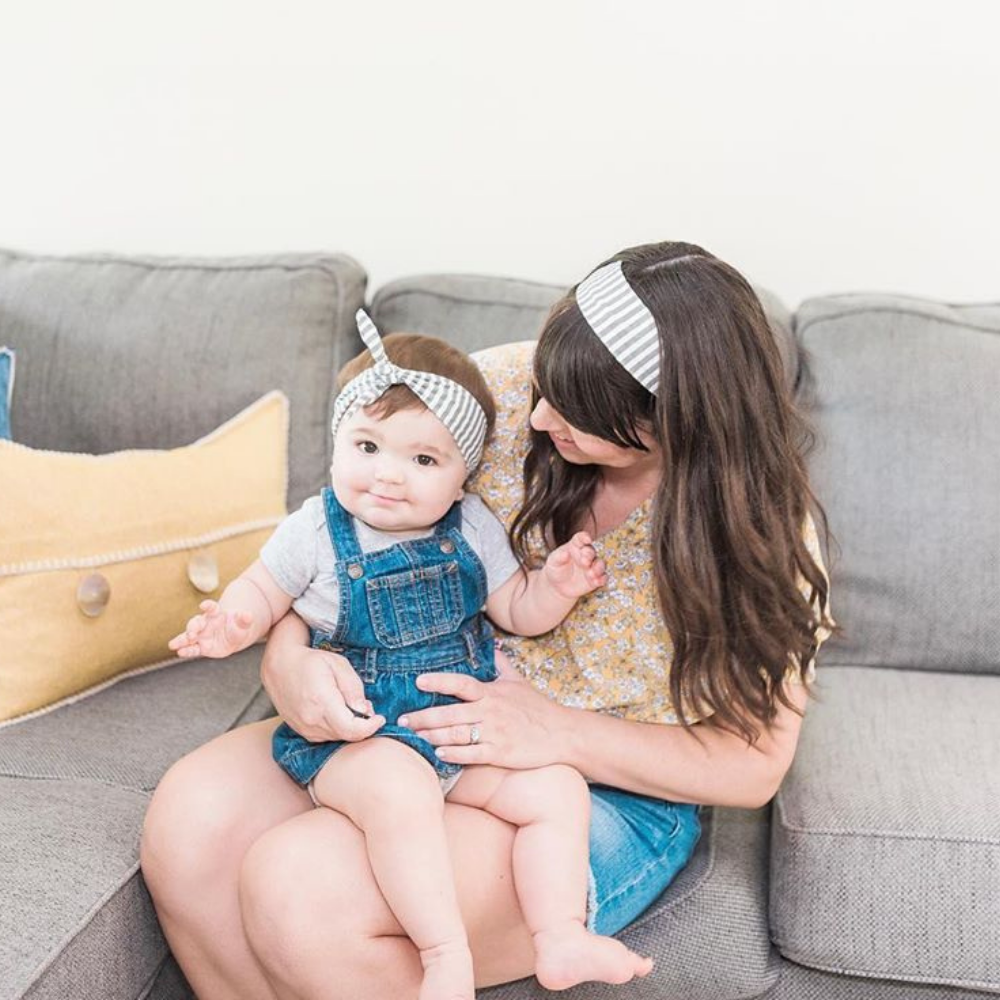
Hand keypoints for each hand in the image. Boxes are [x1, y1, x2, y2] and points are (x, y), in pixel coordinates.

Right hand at [168, 600, 253, 658]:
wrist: (234, 638)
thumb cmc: (237, 627)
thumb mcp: (244, 623)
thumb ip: (245, 619)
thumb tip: (248, 615)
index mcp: (216, 613)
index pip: (211, 607)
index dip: (208, 605)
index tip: (204, 605)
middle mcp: (205, 623)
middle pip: (196, 622)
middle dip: (192, 627)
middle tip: (191, 633)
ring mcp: (202, 635)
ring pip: (189, 636)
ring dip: (182, 640)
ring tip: (173, 645)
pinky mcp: (201, 647)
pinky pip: (192, 649)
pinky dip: (186, 650)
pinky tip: (180, 652)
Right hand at [262, 615, 384, 742]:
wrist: (280, 665)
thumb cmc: (310, 661)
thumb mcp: (338, 664)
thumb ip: (353, 688)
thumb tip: (365, 710)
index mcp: (322, 702)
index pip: (352, 729)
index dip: (371, 727)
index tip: (380, 718)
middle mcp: (311, 719)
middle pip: (346, 736)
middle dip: (362, 726)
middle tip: (367, 708)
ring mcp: (303, 727)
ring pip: (336, 738)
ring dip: (349, 728)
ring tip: (349, 707)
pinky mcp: (300, 730)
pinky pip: (324, 737)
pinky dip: (336, 729)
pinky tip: (337, 713)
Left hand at [397, 649, 572, 768]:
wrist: (563, 734)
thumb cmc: (538, 708)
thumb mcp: (519, 682)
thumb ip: (501, 664)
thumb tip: (492, 645)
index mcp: (492, 693)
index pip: (461, 684)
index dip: (439, 681)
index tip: (418, 680)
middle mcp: (491, 711)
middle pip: (451, 712)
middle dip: (424, 717)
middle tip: (403, 720)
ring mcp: (495, 733)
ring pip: (457, 734)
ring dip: (433, 736)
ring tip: (415, 737)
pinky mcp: (500, 753)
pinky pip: (472, 754)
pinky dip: (454, 754)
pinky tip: (439, 753)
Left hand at [543, 531, 605, 598]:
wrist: (557, 586)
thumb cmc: (555, 569)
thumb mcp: (553, 562)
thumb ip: (559, 557)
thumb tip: (565, 553)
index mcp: (575, 546)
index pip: (581, 538)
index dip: (585, 537)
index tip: (587, 539)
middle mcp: (586, 555)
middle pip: (591, 551)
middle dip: (590, 555)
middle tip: (584, 561)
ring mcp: (592, 566)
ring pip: (600, 564)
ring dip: (598, 568)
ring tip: (590, 573)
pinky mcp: (595, 578)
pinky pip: (602, 578)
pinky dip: (601, 579)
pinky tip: (597, 581)